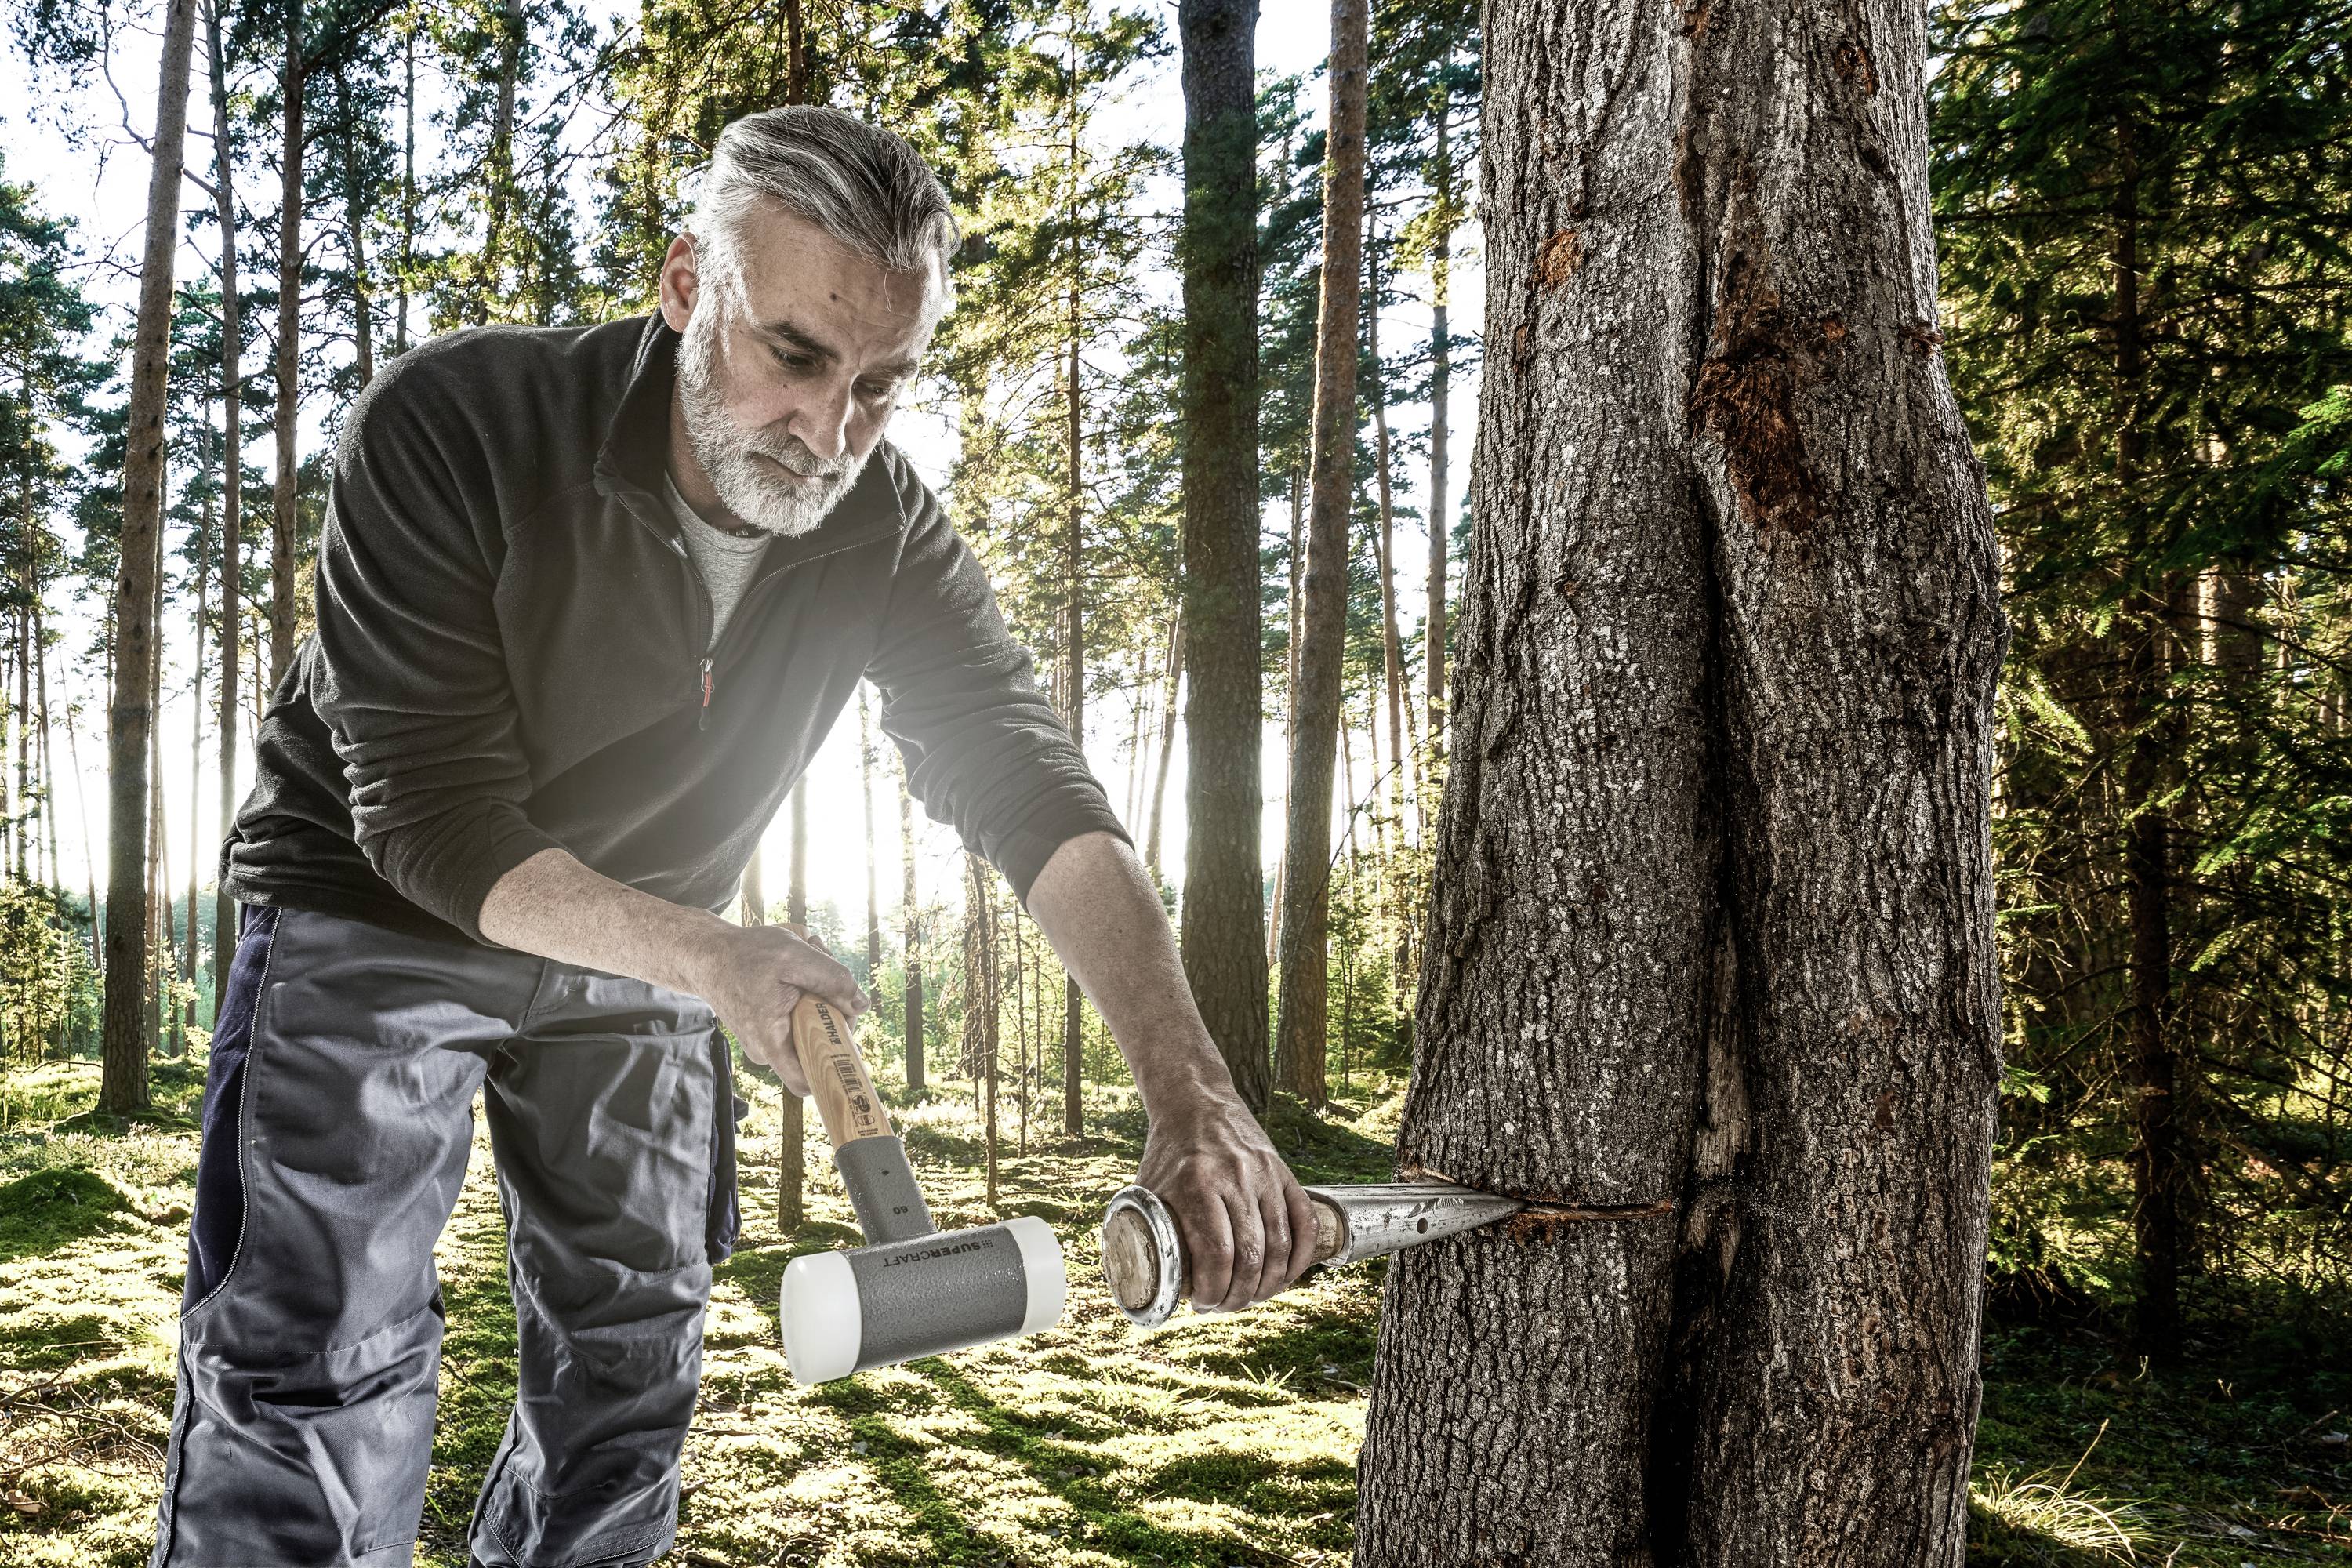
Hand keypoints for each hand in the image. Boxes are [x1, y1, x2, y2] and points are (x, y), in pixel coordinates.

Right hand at [693, 924, 869, 1094]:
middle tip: (824, 969)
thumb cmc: (746, 954)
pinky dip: (807, 992)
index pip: (808, 1081)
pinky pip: (800, 1018)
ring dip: (820, 994)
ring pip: (813, 1025)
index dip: (835, 1067)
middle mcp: (768, 1049)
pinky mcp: (769, 1028)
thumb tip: (860, 1005)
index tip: (850, 1043)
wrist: (709, 954)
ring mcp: (768, 1041)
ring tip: (807, 961)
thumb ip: (833, 979)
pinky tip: (797, 968)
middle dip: (832, 1005)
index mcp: (772, 1042)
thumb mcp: (795, 955)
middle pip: (820, 1042)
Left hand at [1136, 1092, 1318, 1312]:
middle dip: (1239, 1296)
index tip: (1201, 1304)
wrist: (1196, 1100)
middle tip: (1224, 1306)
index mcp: (1196, 1184)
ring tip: (1250, 1296)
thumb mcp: (1147, 1187)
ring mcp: (1264, 1173)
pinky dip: (1299, 1257)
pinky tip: (1285, 1276)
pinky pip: (1304, 1222)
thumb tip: (1141, 1283)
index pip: (1215, 1254)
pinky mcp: (1283, 1172)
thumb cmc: (1167, 1153)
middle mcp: (1235, 1177)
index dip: (1212, 1290)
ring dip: (1268, 1284)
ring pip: (1280, 1245)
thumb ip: (1147, 1231)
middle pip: (1250, 1256)